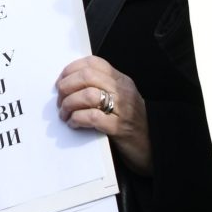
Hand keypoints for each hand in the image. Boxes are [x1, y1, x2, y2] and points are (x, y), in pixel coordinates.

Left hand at [57, 55, 150, 174]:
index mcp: (122, 81)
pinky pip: (92, 117)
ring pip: (87, 95)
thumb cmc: (131, 123)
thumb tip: (69, 84)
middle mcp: (123, 91)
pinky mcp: (120, 128)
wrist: (152, 148)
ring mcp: (123, 109)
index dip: (71, 69)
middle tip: (60, 100)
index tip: (60, 81)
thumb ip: (101, 88)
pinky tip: (73, 124)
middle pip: (87, 76)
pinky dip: (77, 119)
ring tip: (65, 114)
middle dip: (66, 86)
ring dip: (69, 104)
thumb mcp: (120, 99)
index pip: (94, 63)